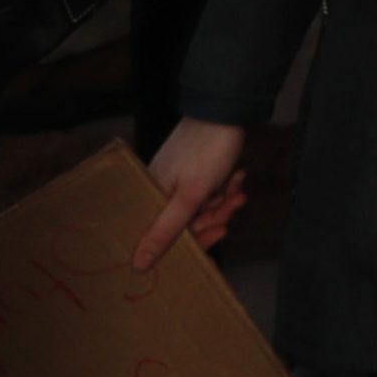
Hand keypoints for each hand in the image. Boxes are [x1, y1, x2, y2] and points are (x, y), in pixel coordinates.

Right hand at [133, 118, 250, 272]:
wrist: (225, 111)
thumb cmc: (205, 152)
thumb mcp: (188, 198)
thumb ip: (166, 232)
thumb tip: (138, 265)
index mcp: (152, 197)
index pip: (169, 235)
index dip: (197, 238)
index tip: (221, 231)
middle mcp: (161, 189)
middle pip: (189, 221)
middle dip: (216, 213)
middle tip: (233, 203)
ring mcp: (179, 180)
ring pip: (203, 207)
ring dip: (223, 199)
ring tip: (237, 187)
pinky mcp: (195, 171)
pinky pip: (209, 191)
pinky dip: (225, 187)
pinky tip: (236, 176)